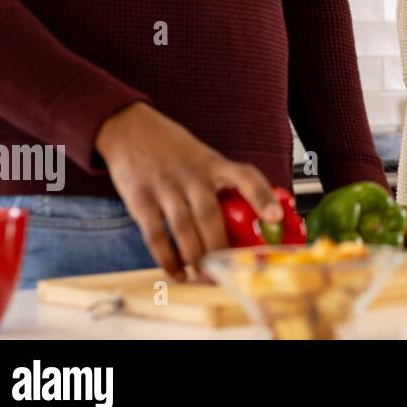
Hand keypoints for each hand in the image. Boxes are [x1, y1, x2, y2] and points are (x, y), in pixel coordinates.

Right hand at [94, 102, 281, 276]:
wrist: (130, 130)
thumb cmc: (175, 150)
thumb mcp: (204, 157)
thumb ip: (222, 184)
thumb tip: (252, 220)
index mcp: (214, 163)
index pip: (245, 176)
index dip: (262, 197)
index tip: (275, 217)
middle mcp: (192, 175)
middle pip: (210, 215)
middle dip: (221, 248)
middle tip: (229, 270)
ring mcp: (165, 187)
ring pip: (184, 229)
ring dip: (196, 258)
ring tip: (205, 277)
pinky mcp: (140, 199)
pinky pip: (156, 235)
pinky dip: (167, 259)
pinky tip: (178, 273)